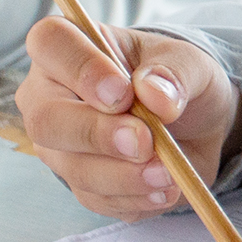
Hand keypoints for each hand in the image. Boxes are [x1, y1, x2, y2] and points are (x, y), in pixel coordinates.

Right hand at [15, 15, 237, 217]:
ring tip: (167, 173)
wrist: (195, 123)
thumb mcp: (191, 63)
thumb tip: (154, 95)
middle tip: (144, 142)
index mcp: (68, 47)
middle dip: (98, 134)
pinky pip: (95, 198)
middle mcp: (49, 95)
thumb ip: (175, 73)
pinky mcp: (79, 183)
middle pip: (46, 119)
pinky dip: (134, 197)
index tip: (123, 91)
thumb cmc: (176, 80)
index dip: (82, 69)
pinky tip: (163, 189)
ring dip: (123, 175)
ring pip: (71, 167)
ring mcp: (59, 144)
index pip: (50, 43)